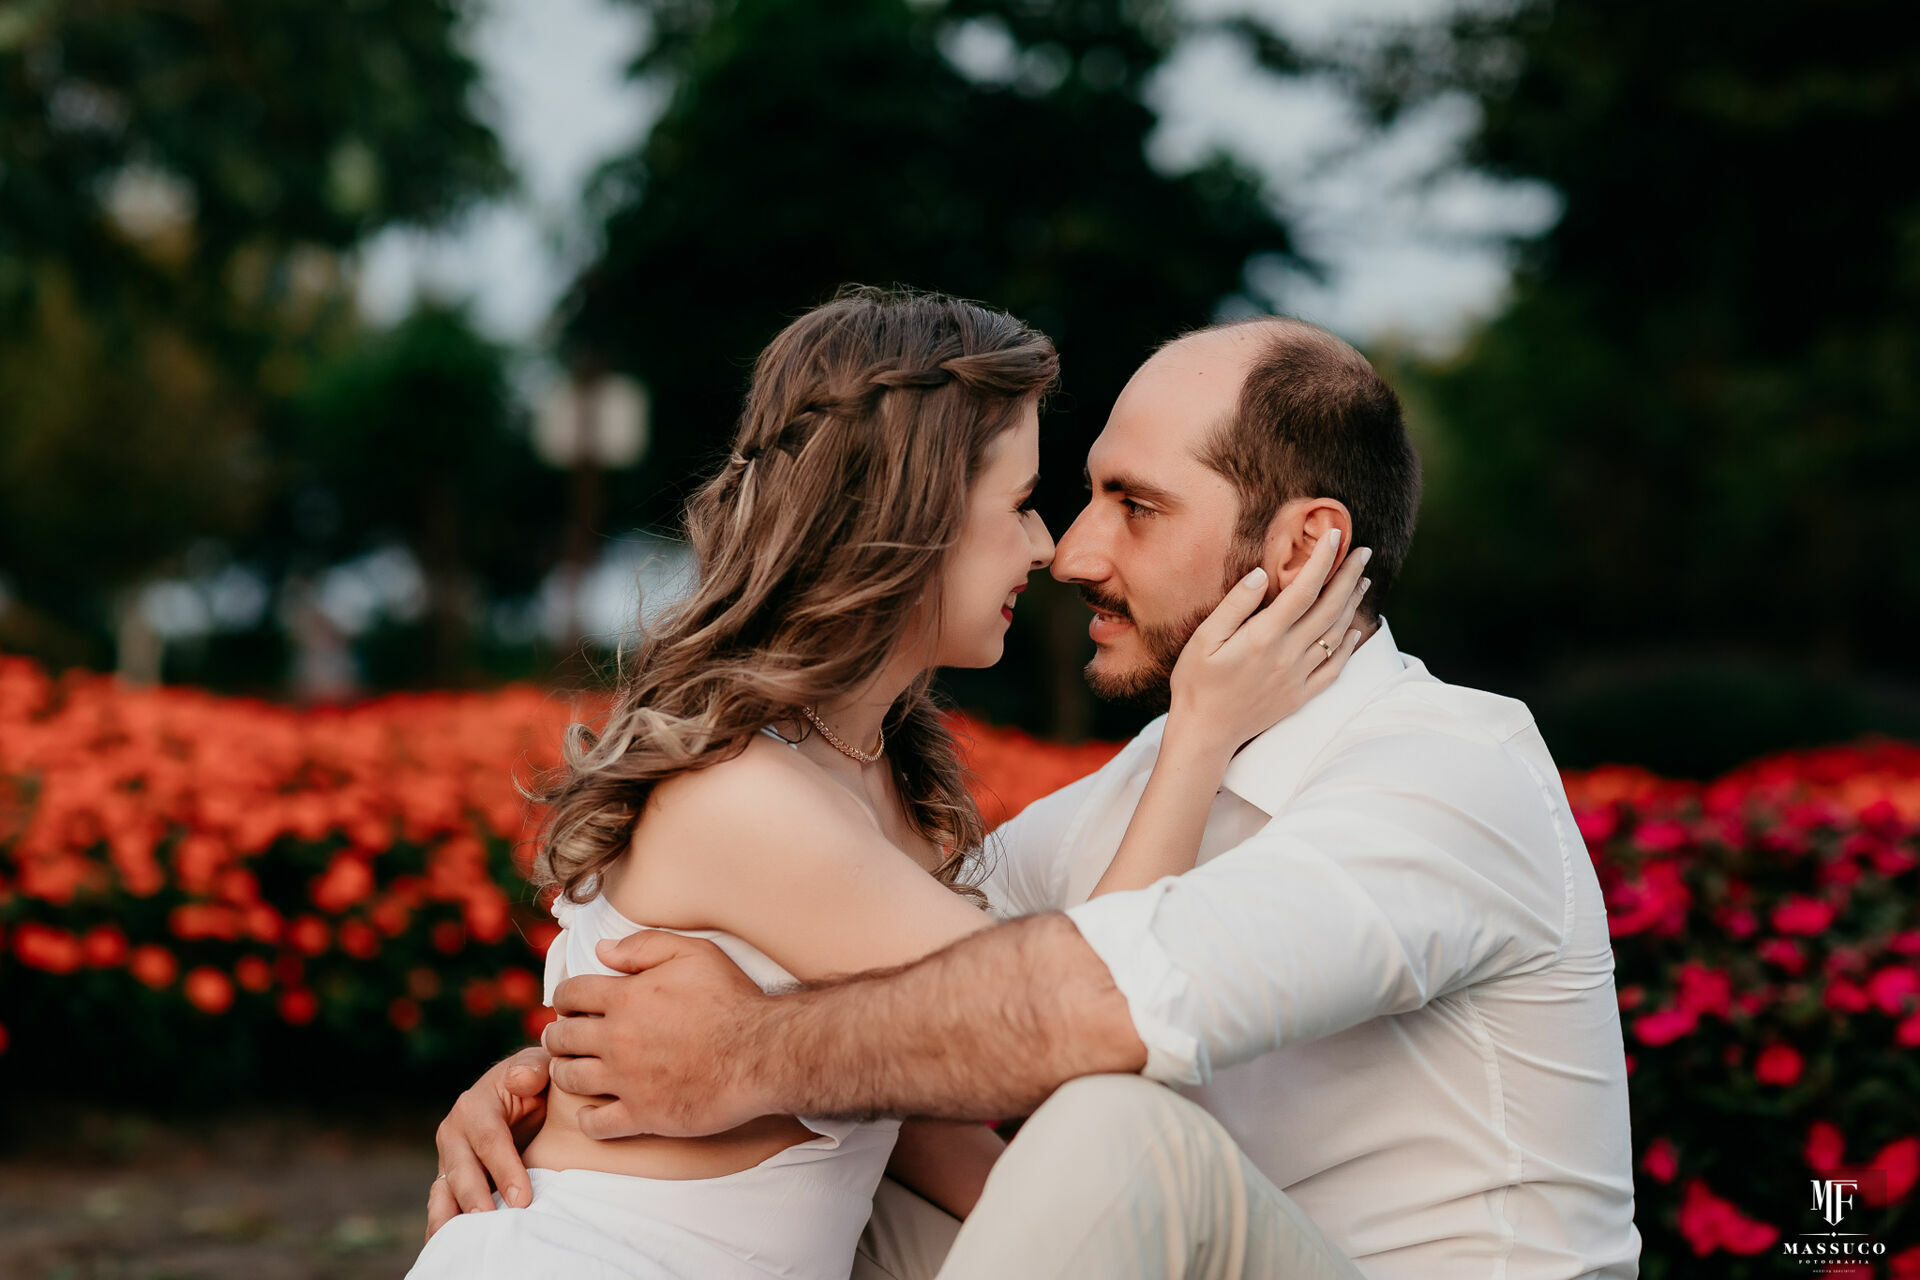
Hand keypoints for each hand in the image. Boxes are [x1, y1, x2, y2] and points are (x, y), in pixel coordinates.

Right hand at [425, 1044, 550, 1240]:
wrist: (525, 1093)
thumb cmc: (537, 1080)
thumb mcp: (539, 1065)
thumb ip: (532, 1067)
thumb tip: (520, 1079)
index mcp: (475, 1105)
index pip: (489, 1140)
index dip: (504, 1168)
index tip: (523, 1198)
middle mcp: (454, 1134)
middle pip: (461, 1170)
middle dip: (474, 1199)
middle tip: (490, 1223)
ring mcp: (449, 1160)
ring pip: (442, 1192)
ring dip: (450, 1218)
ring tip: (460, 1243)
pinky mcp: (451, 1182)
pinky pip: (443, 1206)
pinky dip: (443, 1227)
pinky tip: (448, 1250)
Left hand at [543, 930, 771, 1139]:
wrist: (760, 1054)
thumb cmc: (732, 1000)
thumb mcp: (694, 953)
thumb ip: (645, 946)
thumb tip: (603, 950)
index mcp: (625, 997)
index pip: (570, 994)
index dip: (564, 997)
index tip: (570, 1004)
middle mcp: (617, 1039)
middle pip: (561, 1037)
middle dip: (557, 1035)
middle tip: (565, 1037)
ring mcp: (626, 1080)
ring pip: (569, 1078)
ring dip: (564, 1072)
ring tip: (572, 1069)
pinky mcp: (642, 1114)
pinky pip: (596, 1124)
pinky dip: (587, 1118)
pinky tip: (593, 1111)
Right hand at [1168, 531, 1371, 753]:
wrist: (1205, 733)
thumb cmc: (1196, 683)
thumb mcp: (1203, 640)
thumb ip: (1234, 606)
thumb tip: (1259, 574)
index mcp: (1263, 637)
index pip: (1303, 590)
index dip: (1322, 561)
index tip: (1334, 536)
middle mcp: (1287, 655)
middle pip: (1329, 608)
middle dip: (1349, 577)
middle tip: (1363, 554)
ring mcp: (1297, 677)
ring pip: (1335, 635)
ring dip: (1352, 605)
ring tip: (1362, 582)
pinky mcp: (1300, 696)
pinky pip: (1334, 669)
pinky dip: (1347, 647)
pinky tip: (1352, 631)